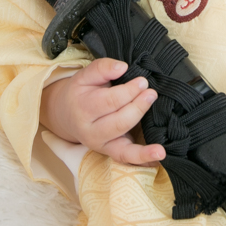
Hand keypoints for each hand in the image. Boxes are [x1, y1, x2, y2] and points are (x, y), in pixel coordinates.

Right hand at [40, 57, 164, 164]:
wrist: (66, 114)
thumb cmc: (80, 92)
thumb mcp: (85, 75)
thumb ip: (102, 68)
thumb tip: (122, 67)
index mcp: (83, 109)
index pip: (109, 101)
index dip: (129, 91)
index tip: (143, 81)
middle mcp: (90, 131)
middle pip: (118, 123)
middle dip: (138, 108)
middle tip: (151, 93)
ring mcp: (100, 145)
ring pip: (122, 147)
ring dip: (144, 146)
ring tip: (160, 143)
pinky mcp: (110, 152)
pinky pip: (126, 158)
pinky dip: (143, 159)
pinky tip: (159, 156)